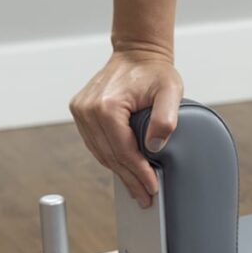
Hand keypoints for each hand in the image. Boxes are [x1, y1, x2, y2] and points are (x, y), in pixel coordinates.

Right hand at [70, 48, 182, 207]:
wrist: (137, 54)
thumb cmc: (154, 72)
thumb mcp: (171, 91)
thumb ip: (166, 118)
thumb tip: (155, 147)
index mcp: (106, 106)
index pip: (123, 150)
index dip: (139, 173)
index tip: (152, 187)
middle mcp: (88, 110)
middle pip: (111, 156)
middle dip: (130, 180)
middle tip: (146, 198)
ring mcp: (81, 111)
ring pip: (101, 154)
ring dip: (120, 173)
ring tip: (137, 189)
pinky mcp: (81, 113)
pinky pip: (96, 144)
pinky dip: (111, 159)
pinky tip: (124, 171)